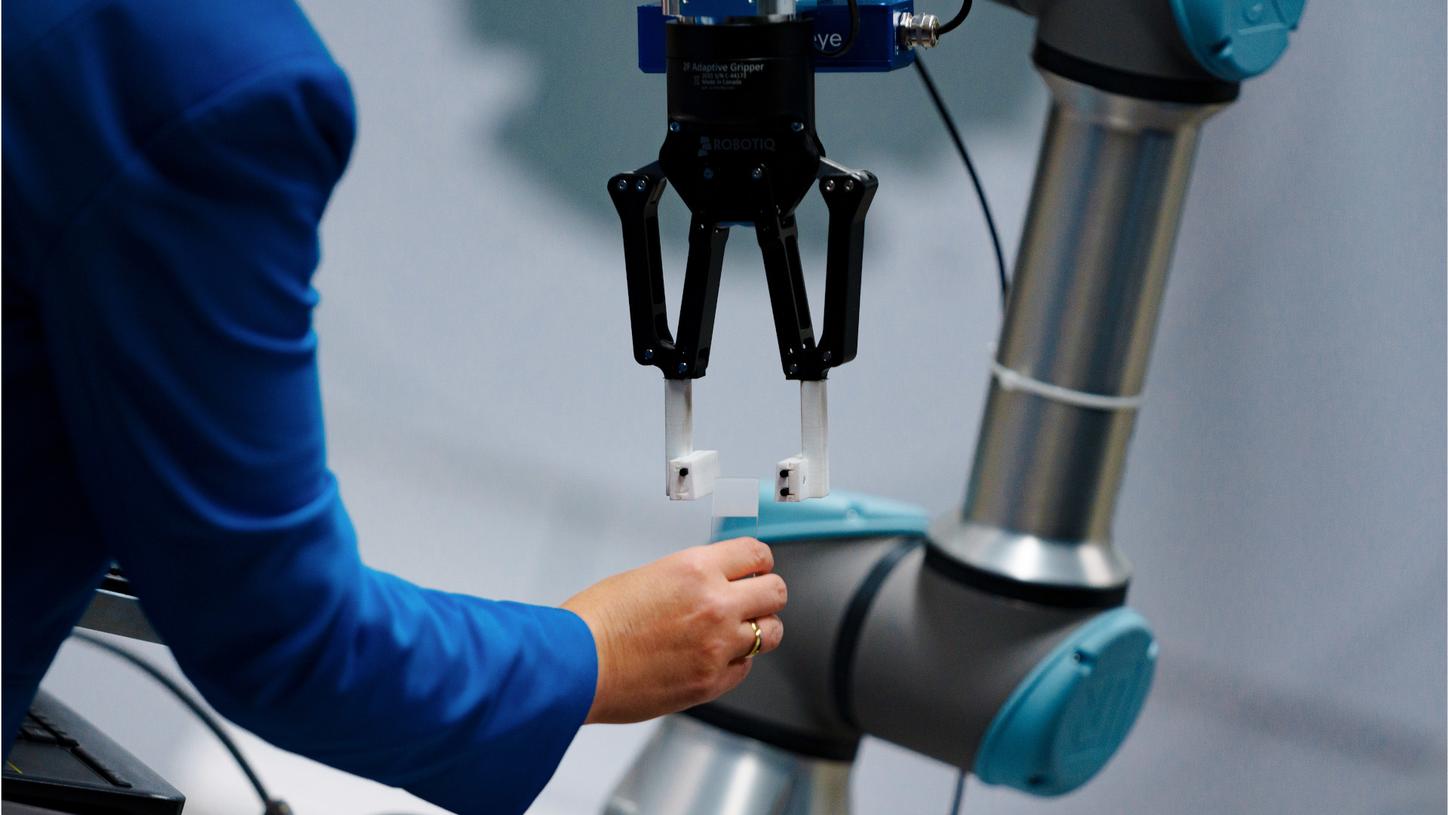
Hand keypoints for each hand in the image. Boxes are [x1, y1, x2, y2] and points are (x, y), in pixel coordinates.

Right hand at [562, 537, 786, 723]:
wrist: (575, 667)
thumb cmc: (596, 622)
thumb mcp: (647, 576)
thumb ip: (689, 579)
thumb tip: (712, 583)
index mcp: (696, 569)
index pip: (757, 554)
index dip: (758, 561)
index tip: (755, 568)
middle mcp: (715, 605)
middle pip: (776, 592)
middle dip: (766, 593)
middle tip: (752, 598)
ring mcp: (717, 647)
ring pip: (771, 633)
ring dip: (758, 629)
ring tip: (736, 630)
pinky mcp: (711, 682)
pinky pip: (745, 668)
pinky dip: (735, 662)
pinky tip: (712, 657)